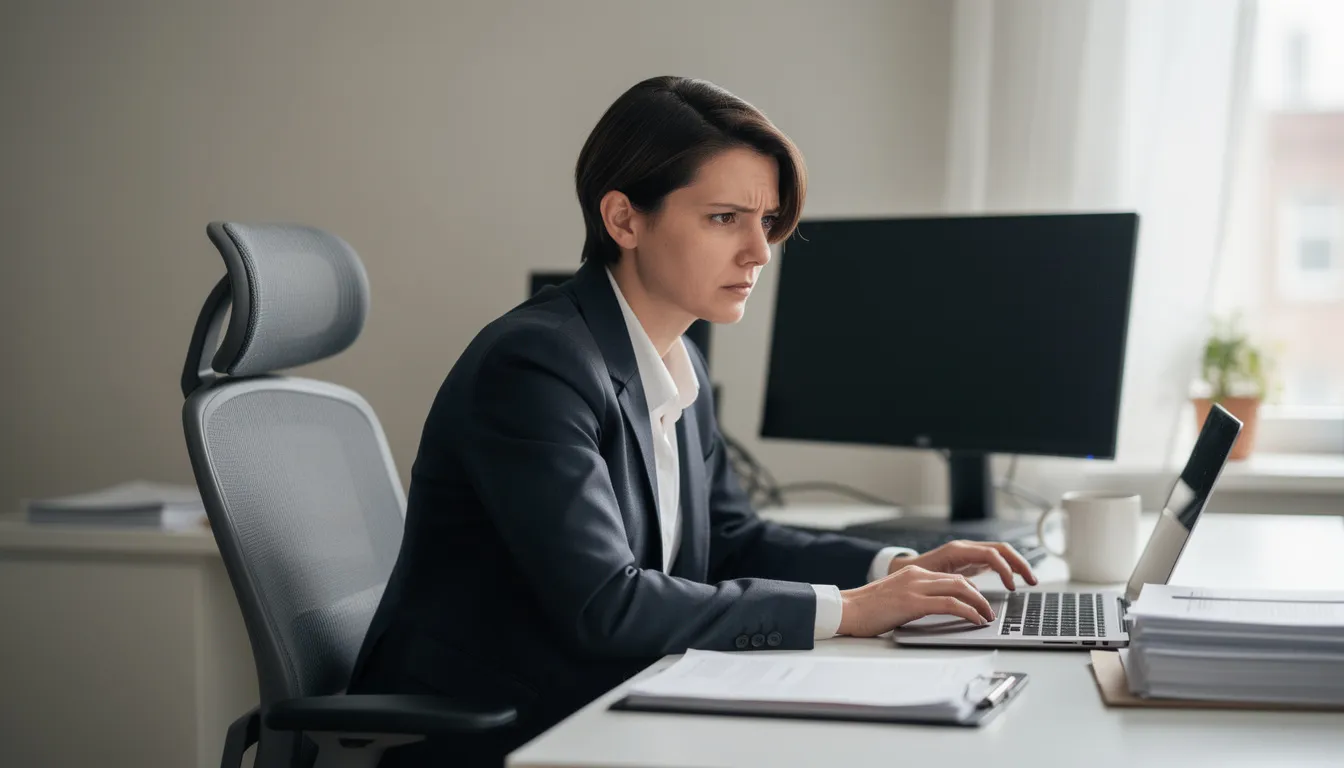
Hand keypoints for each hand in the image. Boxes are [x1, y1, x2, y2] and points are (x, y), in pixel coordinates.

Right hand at [838, 565, 995, 636]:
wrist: (846, 609)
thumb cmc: (867, 609)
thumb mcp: (896, 596)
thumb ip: (916, 597)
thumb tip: (936, 610)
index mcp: (913, 573)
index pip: (951, 577)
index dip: (970, 590)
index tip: (979, 603)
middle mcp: (917, 575)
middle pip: (960, 580)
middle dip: (979, 596)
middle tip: (989, 611)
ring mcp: (915, 587)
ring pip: (960, 588)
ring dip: (979, 604)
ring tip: (987, 617)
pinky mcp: (913, 602)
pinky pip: (950, 604)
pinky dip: (968, 612)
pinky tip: (975, 620)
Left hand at [894, 540, 1038, 590]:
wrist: (904, 570)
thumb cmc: (914, 575)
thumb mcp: (931, 579)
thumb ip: (950, 583)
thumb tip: (968, 593)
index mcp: (957, 550)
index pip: (990, 553)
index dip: (1005, 569)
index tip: (1012, 587)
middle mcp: (965, 548)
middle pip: (1001, 549)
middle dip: (1019, 563)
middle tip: (1032, 581)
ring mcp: (969, 553)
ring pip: (1000, 553)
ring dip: (1017, 564)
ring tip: (1030, 581)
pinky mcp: (971, 560)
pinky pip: (994, 560)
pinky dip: (1007, 568)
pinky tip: (1015, 579)